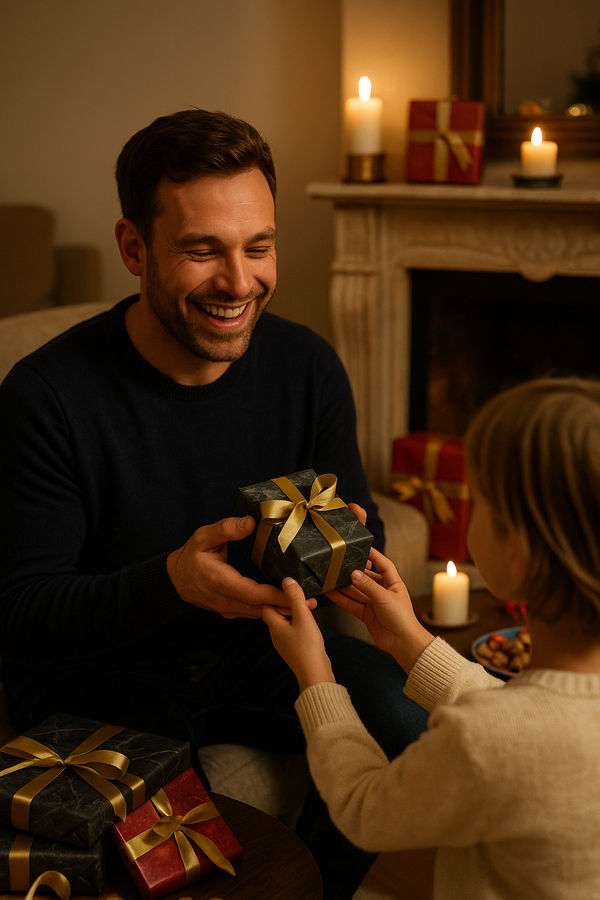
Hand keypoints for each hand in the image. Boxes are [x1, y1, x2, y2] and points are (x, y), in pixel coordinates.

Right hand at [167, 516, 316, 619]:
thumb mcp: (204, 536)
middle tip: (314, 600)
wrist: (175, 580)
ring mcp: (230, 609)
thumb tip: (250, 522)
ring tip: (308, 604)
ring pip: (260, 614)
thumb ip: (226, 529)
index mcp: (222, 582)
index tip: (296, 589)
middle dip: (288, 605)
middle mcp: (227, 601)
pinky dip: (272, 610)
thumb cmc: (191, 556)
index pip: (254, 593)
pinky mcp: (232, 611)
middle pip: (262, 608)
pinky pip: (255, 613)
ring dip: (283, 611)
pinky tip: (289, 604)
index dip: (276, 594)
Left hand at [262, 577, 335, 691]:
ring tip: (310, 607)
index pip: (266, 605)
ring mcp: (284, 642)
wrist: (315, 674)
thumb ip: (295, 598)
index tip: (288, 588)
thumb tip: (287, 581)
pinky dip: (300, 622)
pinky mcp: (293, 648)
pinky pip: (293, 629)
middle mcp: (276, 634)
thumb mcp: (303, 617)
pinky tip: (311, 622)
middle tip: (303, 597)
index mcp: (274, 625)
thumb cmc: (308, 647)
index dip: (275, 595)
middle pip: (276, 612)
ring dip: (297, 612)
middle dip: (289, 602)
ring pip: (286, 621)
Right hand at [329, 548, 433, 672]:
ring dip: (343, 586)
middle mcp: (383, 591)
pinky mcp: (366, 614)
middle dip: (353, 572)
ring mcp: (373, 603)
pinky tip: (330, 593)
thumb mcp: (384, 597)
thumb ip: (367, 586)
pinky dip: (341, 599)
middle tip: (338, 564)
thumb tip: (353, 573)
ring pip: (356, 591)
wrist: (402, 643)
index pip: (383, 564)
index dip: (373, 555)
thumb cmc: (402, 618)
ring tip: (329, 578)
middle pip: (365, 577)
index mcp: (393, 583)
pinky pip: (351, 603)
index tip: (361, 546)